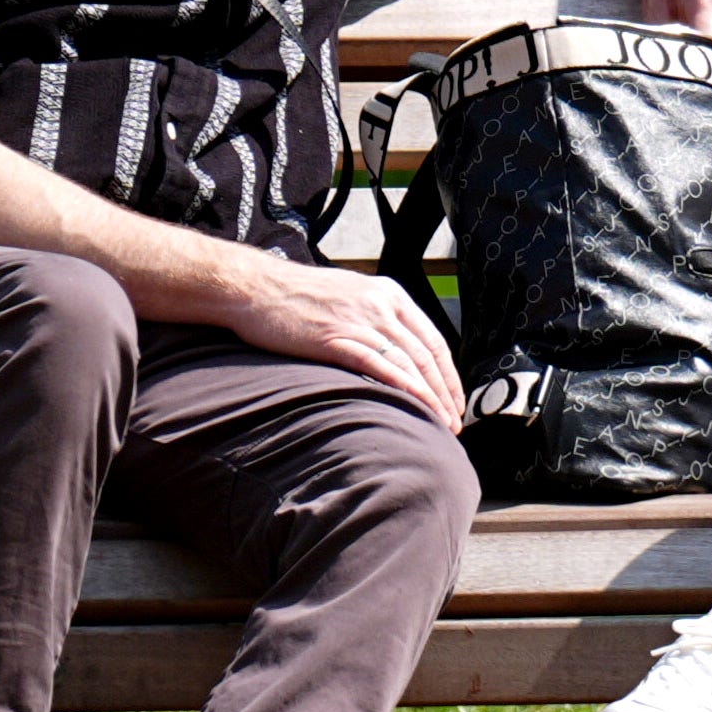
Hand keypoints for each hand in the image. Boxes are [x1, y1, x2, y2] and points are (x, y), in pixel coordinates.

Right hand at [237, 258, 470, 428]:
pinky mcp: (335, 338)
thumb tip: (398, 350)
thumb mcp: (352, 296)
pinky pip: (378, 364)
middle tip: (454, 422)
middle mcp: (382, 305)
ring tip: (439, 423)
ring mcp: (359, 321)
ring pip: (408, 362)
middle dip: (445, 392)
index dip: (448, 374)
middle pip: (426, 355)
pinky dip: (403, 386)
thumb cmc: (299, 296)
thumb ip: (378, 318)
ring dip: (430, 396)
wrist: (256, 287)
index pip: (433, 340)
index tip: (455, 401)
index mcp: (391, 295)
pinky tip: (415, 405)